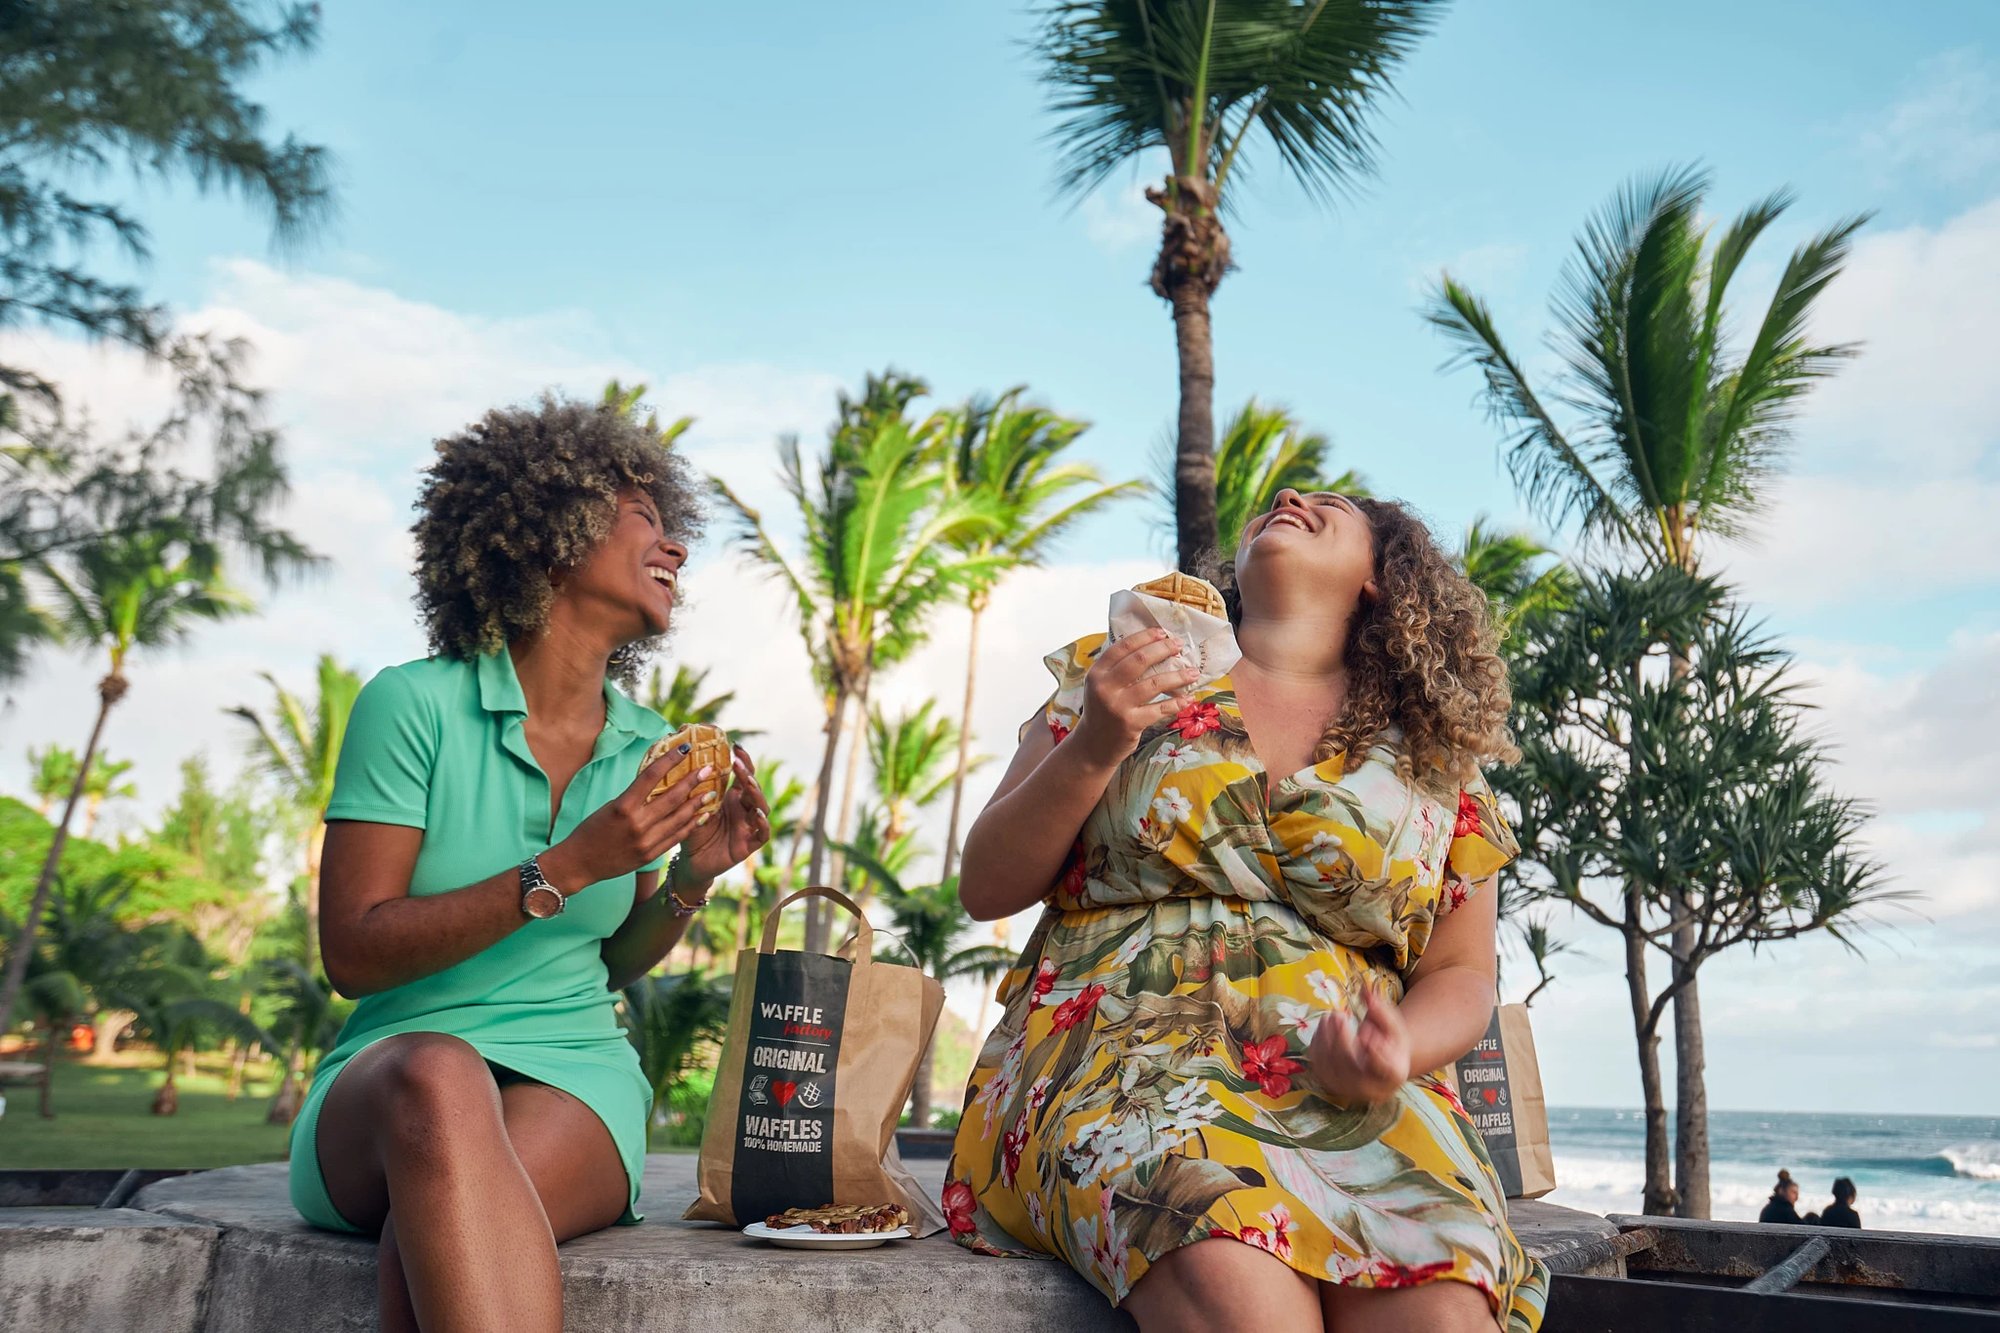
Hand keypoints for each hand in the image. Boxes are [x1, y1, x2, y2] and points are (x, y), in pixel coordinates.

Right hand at [542, 748, 714, 892]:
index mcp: (622, 806)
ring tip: (710, 791)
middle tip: (708, 769)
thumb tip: (659, 780)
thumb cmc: (592, 830)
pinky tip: (701, 815)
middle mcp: (636, 823)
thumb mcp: (610, 806)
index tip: (686, 749)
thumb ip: (634, 797)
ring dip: (697, 803)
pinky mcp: (651, 855)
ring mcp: (646, 841)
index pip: (651, 776)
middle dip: (692, 781)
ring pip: (679, 818)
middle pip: (672, 797)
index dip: (670, 759)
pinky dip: (690, 824)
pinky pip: (676, 836)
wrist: (580, 864)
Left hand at [679, 746, 771, 884]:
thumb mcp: (693, 808)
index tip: (736, 746)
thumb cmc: (692, 832)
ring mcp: (748, 826)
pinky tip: (756, 814)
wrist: (691, 862)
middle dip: (748, 775)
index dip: (743, 761)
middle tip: (738, 765)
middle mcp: (744, 809)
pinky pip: (762, 833)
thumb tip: (687, 763)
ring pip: (761, 807)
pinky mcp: (749, 844)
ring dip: (757, 795)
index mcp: (732, 798)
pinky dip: (762, 823)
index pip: (743, 775)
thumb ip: (696, 790)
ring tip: (748, 785)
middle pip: (753, 789)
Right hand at [1069, 630, 1200, 769]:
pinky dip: (1177, 703)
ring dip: (1178, 676)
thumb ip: (1117, 669)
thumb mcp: (1100, 686)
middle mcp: (1105, 688)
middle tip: (1179, 645)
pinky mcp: (1131, 723)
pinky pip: (1160, 709)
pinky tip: (1188, 698)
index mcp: (1097, 673)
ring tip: (1193, 672)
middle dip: (1163, 649)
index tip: (1162, 633)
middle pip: (1139, 661)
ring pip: (1154, 684)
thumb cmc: (1102, 711)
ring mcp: (1118, 706)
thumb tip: (1150, 647)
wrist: (1092, 746)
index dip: (1144, 637)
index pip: (1122, 647)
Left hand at [1308, 989, 1411, 1103]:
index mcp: (1393, 1074)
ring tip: (1329, 1017)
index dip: (1376, 1056)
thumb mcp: (1394, 1027)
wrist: (1379, 1064)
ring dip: (1325, 1038)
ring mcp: (1347, 1088)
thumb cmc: (1390, 1044)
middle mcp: (1370, 1088)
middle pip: (1352, 1067)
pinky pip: (1318, 1064)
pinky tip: (1323, 1026)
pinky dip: (1318, 1043)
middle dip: (1341, 1040)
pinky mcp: (1329, 1084)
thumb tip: (1366, 992)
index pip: (1385, 1069)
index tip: (1365, 1035)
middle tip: (1337, 1015)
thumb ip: (1381, 1011)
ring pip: (1330, 1067)